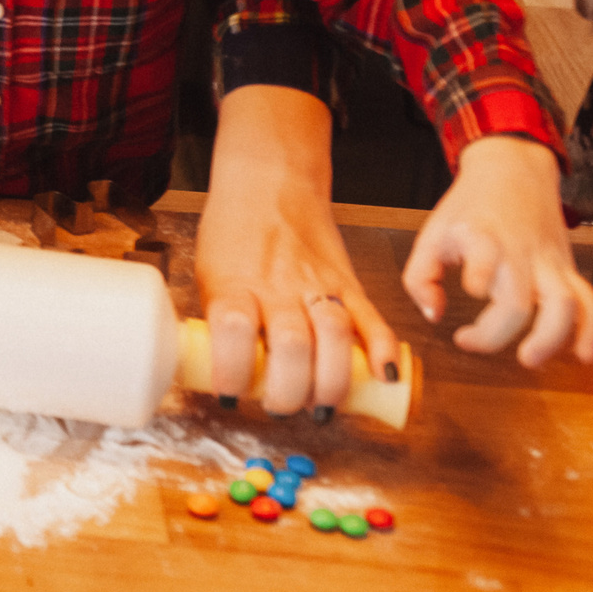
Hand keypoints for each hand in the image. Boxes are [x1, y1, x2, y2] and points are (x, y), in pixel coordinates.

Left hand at [196, 85, 397, 415]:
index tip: (230, 397)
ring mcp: (317, 283)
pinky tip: (383, 378)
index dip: (232, 372)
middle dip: (290, 391)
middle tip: (282, 408)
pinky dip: (383, 352)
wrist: (270, 182)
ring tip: (323, 406)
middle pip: (292, 344)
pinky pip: (372, 319)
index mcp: (234, 282)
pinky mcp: (349, 282)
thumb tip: (220, 377)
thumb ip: (219, 322)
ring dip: (333, 382)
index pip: (233, 330)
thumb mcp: (209, 273)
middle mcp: (277, 285)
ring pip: (335, 335)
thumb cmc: (232, 233)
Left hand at [404, 135, 592, 367]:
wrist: (513, 170)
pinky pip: (590, 301)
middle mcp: (519, 252)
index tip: (457, 302)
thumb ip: (420, 278)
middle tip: (470, 342)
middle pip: (518, 302)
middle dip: (497, 333)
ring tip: (529, 359)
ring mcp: (548, 262)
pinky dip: (592, 330)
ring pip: (564, 304)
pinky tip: (583, 355)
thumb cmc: (468, 207)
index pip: (485, 261)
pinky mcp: (566, 268)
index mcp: (482, 237)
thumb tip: (434, 316)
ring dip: (550, 338)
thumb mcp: (431, 232)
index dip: (476, 282)